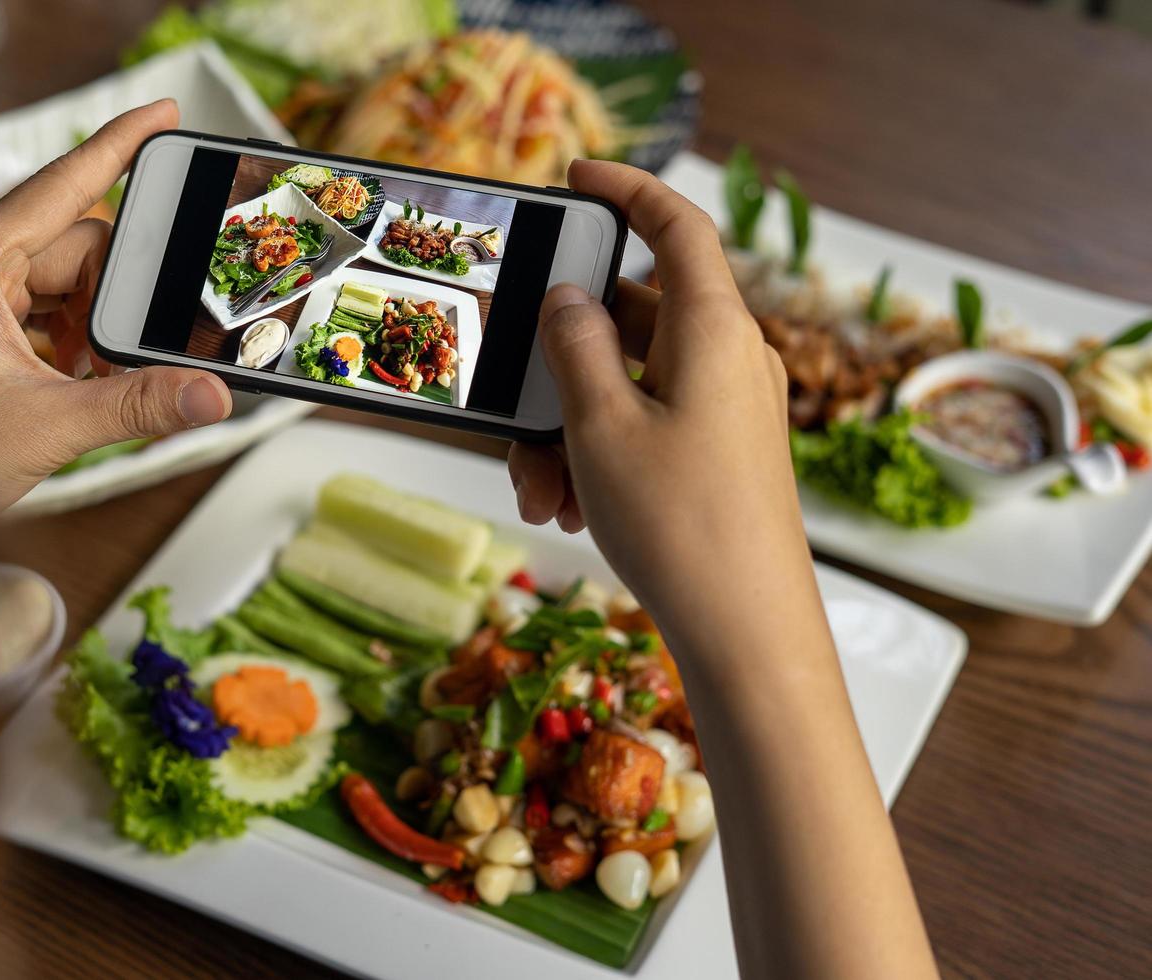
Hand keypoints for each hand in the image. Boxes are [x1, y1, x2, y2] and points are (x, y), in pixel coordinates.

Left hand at [0, 101, 230, 543]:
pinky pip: (46, 315)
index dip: (119, 146)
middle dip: (118, 295)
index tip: (165, 115)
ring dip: (97, 327)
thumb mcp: (45, 428)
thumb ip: (136, 404)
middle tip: (143, 345)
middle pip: (76, 248)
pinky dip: (76, 344)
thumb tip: (210, 394)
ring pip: (65, 286)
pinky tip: (85, 382)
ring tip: (104, 378)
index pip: (61, 186)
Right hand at [511, 163, 936, 979]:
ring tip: (541, 486)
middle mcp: (728, 357)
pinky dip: (601, 452)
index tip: (579, 177)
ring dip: (572, 423)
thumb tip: (566, 299)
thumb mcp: (601, 425)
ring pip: (630, 382)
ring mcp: (728, 407)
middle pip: (632, 318)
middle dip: (563, 360)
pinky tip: (569, 504)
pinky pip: (648, 425)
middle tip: (514, 401)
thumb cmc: (682, 523)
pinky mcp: (722, 452)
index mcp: (712, 328)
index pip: (675, 226)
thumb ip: (575, 347)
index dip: (627, 190)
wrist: (747, 630)